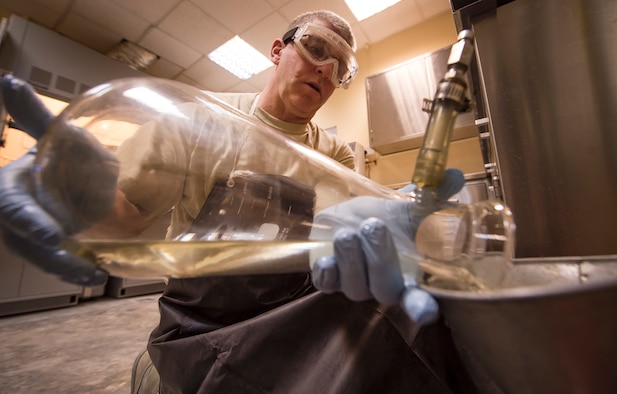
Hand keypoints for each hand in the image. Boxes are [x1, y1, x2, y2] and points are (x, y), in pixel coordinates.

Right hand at [0, 75, 117, 285]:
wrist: (75, 174)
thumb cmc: (61, 153)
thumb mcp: (53, 134)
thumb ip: (32, 114)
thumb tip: (9, 79)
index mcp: (11, 190)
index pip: (13, 208)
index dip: (27, 221)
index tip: (49, 235)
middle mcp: (20, 217)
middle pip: (29, 242)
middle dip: (52, 256)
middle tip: (81, 266)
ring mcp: (37, 236)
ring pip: (48, 258)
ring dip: (70, 268)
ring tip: (96, 274)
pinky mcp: (57, 247)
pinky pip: (65, 261)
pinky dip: (80, 269)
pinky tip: (99, 273)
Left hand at [310, 169, 464, 324]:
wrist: (351, 216)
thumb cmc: (388, 217)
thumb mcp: (409, 205)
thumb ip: (432, 195)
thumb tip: (454, 176)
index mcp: (410, 276)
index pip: (419, 300)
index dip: (421, 307)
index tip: (425, 311)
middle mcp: (384, 286)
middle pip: (385, 288)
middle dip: (380, 259)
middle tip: (374, 226)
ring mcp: (356, 285)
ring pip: (354, 286)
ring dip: (351, 260)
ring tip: (347, 234)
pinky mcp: (330, 278)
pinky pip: (326, 284)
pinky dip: (326, 273)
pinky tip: (325, 258)